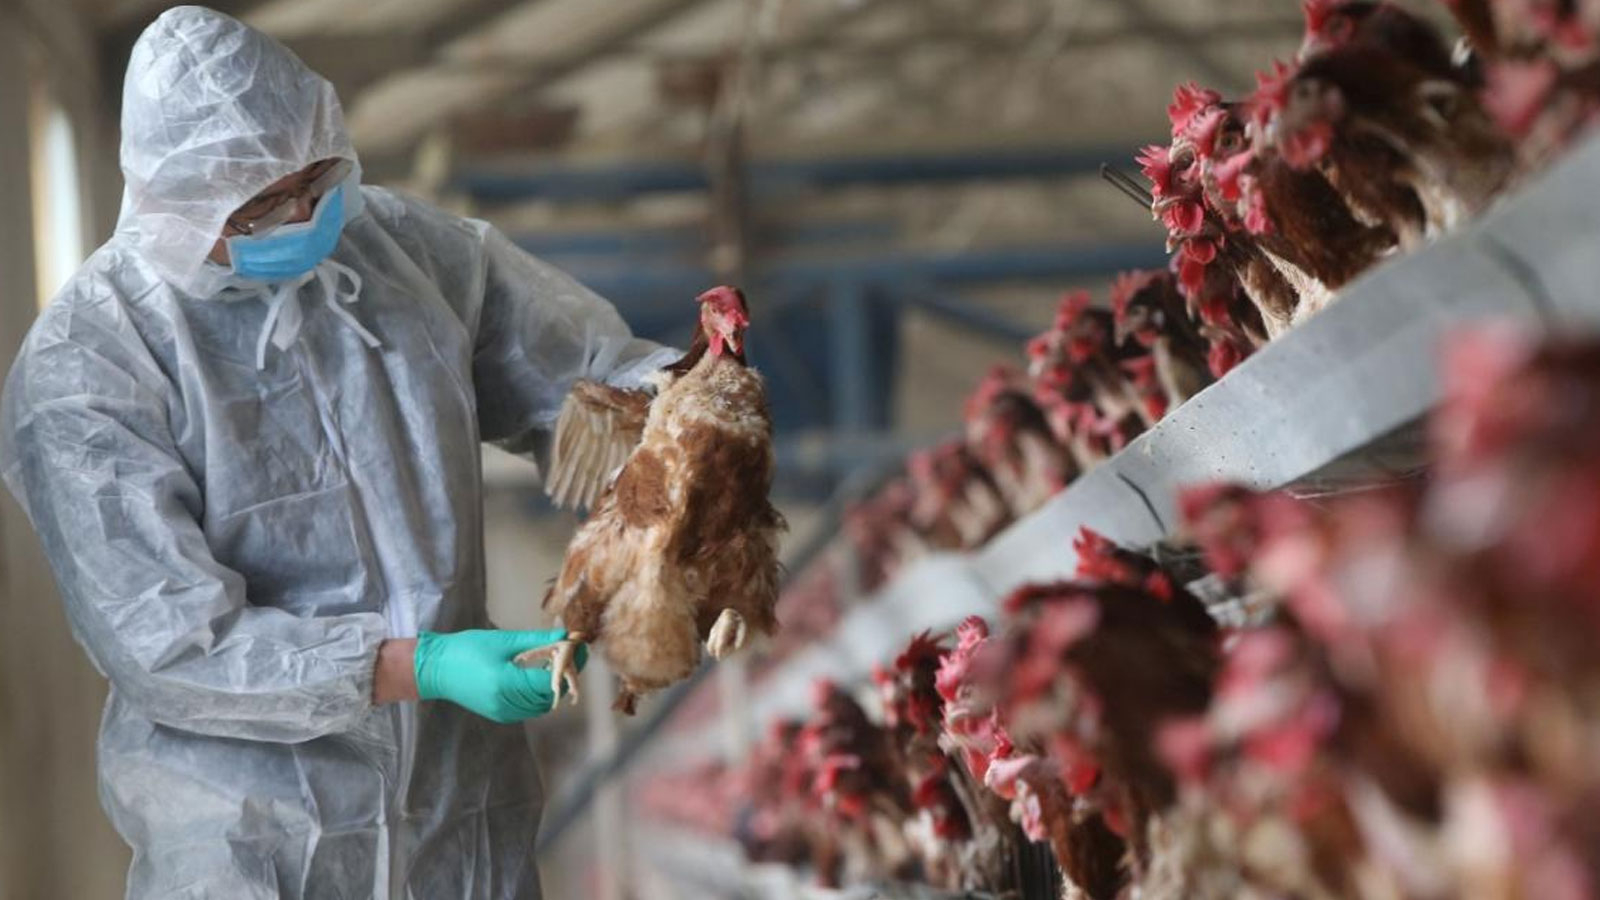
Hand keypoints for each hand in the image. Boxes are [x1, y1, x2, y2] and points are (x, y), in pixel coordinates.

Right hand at [413, 629, 587, 723]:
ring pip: (542, 704)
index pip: (550, 680)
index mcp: (506, 683)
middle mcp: (506, 703)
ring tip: (554, 663)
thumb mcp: (504, 640)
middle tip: (572, 655)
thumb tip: (565, 637)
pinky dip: (538, 694)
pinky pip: (529, 708)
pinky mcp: (499, 715)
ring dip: (552, 686)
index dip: (570, 666)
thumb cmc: (466, 649)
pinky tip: (536, 676)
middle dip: (565, 676)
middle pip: (550, 695)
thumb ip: (537, 641)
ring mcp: (503, 713)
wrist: (435, 668)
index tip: (580, 650)